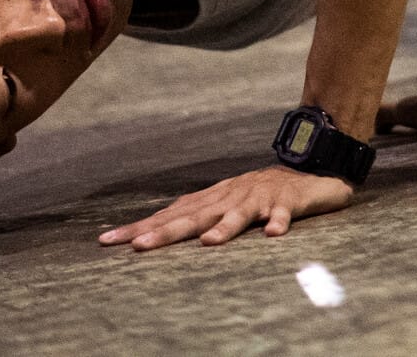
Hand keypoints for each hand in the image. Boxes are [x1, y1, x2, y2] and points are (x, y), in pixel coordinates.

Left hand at [99, 164, 353, 250]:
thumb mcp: (224, 203)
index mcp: (212, 199)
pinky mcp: (287, 202)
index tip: (108, 241)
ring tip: (207, 243)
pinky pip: (283, 214)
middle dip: (166, 231)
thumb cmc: (260, 193)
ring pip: (238, 215)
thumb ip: (196, 215)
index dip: (140, 227)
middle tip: (138, 246)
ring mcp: (258, 198)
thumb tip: (152, 231)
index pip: (170, 214)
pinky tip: (272, 234)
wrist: (308, 170)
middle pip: (194, 215)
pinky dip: (278, 223)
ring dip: (223, 228)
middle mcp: (230, 197)